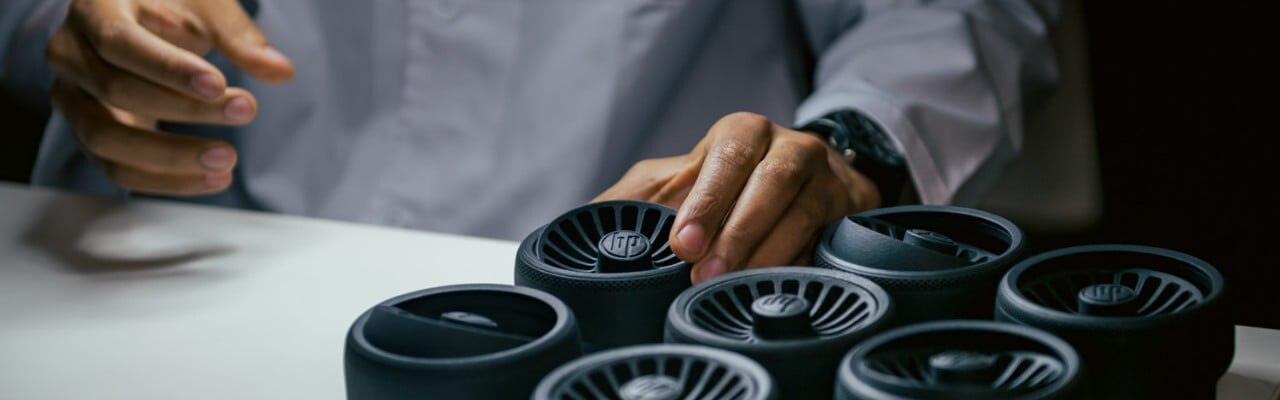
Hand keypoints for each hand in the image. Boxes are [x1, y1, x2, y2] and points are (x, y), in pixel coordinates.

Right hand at [45, 0, 293, 194]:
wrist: (143, 20)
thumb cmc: (173, 6)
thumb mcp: (207, 7)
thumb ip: (239, 37)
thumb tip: (280, 70)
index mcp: (95, 10)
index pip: (121, 44)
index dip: (169, 69)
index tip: (219, 85)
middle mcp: (70, 53)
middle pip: (116, 92)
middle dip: (185, 110)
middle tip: (245, 111)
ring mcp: (72, 97)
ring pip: (108, 140)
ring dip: (171, 157)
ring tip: (228, 160)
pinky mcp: (88, 132)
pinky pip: (117, 168)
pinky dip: (166, 180)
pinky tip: (212, 177)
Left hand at [595, 112, 881, 282]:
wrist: (808, 185)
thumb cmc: (726, 185)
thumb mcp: (675, 182)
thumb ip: (635, 200)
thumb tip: (590, 226)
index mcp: (742, 134)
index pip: (727, 156)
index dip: (706, 200)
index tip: (682, 243)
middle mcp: (789, 147)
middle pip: (770, 181)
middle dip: (735, 231)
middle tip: (703, 274)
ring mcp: (825, 179)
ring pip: (801, 213)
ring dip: (764, 253)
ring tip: (731, 285)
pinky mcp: (848, 213)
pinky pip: (825, 241)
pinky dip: (798, 265)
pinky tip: (772, 287)